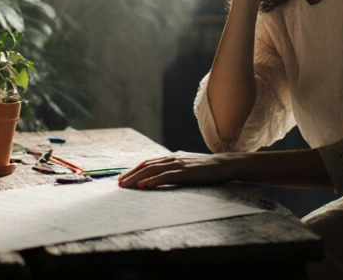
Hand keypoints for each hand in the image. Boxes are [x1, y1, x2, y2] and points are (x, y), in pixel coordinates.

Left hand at [117, 152, 239, 188]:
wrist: (224, 165)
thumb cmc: (206, 168)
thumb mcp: (187, 165)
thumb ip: (174, 167)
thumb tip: (162, 172)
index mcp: (171, 157)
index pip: (148, 162)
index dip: (134, 169)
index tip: (122, 178)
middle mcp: (172, 158)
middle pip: (146, 165)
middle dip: (130, 174)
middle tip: (118, 184)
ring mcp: (178, 164)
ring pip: (152, 170)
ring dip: (137, 177)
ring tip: (125, 185)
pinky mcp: (185, 172)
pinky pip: (166, 176)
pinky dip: (153, 180)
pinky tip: (144, 185)